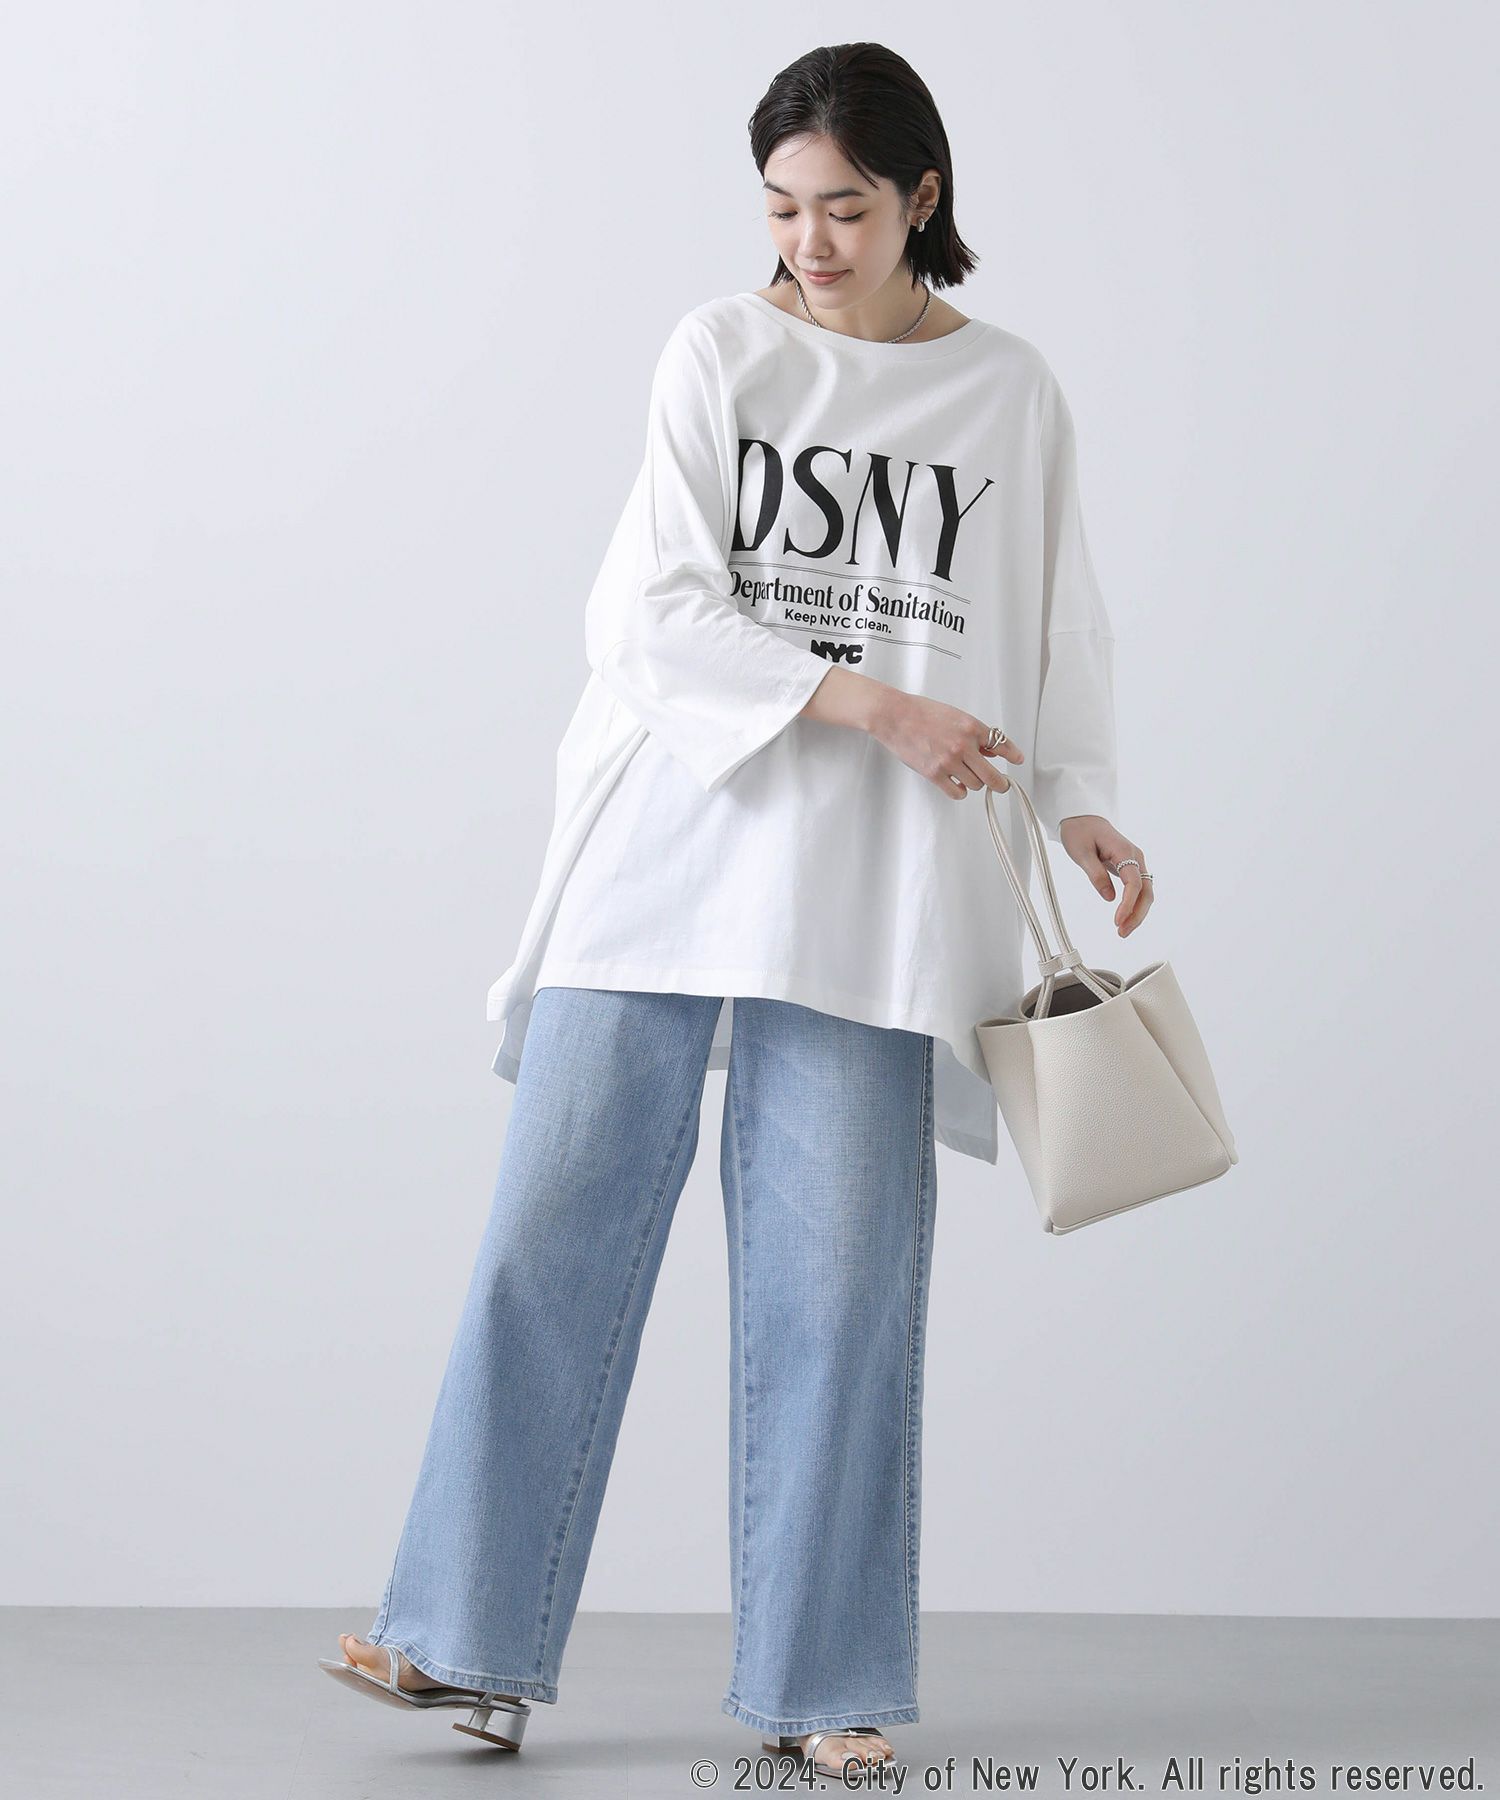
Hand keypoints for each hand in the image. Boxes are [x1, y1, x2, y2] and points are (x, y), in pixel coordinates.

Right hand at [865, 688, 1024, 797]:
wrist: (896, 716)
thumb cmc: (921, 713)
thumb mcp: (955, 716)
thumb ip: (974, 734)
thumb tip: (990, 750)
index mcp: (971, 727)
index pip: (1001, 744)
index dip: (1013, 755)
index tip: (1018, 760)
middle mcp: (963, 745)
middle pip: (992, 775)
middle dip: (1000, 783)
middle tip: (1001, 785)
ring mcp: (949, 761)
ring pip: (975, 785)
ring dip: (974, 783)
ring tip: (966, 776)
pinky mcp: (934, 774)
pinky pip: (957, 792)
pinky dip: (960, 791)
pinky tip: (956, 784)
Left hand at [1059, 816, 1153, 937]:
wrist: (1083, 818)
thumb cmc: (1080, 832)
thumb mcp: (1081, 852)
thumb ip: (1095, 874)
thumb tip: (1109, 897)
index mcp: (1124, 851)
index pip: (1134, 882)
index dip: (1128, 904)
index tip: (1117, 921)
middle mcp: (1135, 856)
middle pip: (1146, 890)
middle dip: (1137, 914)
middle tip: (1122, 932)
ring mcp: (1135, 862)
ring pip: (1145, 892)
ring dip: (1137, 912)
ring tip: (1123, 930)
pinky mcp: (1131, 867)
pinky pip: (1138, 889)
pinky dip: (1134, 905)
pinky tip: (1125, 918)